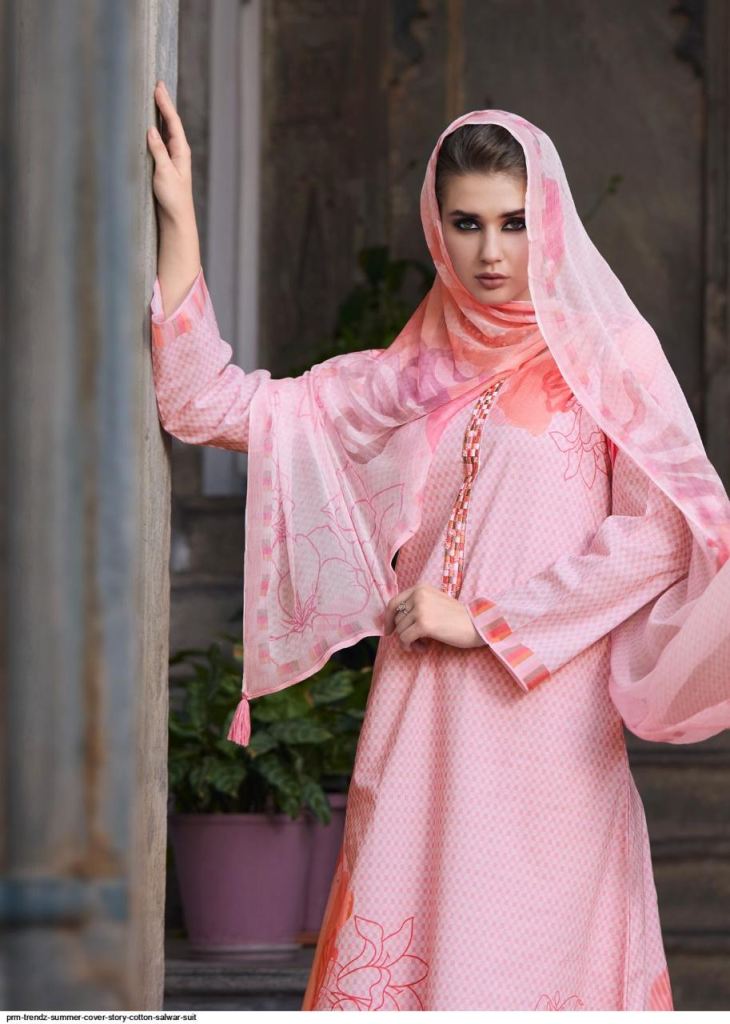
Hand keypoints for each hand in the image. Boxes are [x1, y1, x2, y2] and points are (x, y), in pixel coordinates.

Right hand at [147, 80, 194, 223]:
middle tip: (157, 84)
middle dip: (163, 103)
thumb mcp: (164, 172)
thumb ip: (158, 151)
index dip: (165, 104)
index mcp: (181, 151)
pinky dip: (154, 128)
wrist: (176, 217)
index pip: (172, 122)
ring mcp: (171, 157)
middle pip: (170, 122)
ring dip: (159, 114)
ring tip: (154, 97)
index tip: (158, 87)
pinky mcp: (164, 164)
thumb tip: (151, 129)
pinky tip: (150, 122)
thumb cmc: (172, 197)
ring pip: (164, 130)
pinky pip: (159, 140)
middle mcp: (177, 151)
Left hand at [384, 583, 485, 652]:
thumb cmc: (457, 617)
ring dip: (409, 642)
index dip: (388, 619)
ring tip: (424, 645)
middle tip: (416, 642)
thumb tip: (393, 622)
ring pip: (400, 631)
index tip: (389, 631)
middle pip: (396, 619)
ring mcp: (421, 609)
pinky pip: (405, 639)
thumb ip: (416, 606)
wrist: (476, 624)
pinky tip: (424, 648)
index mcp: (421, 588)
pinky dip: (411, 647)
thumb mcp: (435, 603)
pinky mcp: (424, 624)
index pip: (394, 603)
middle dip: (403, 633)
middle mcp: (419, 595)